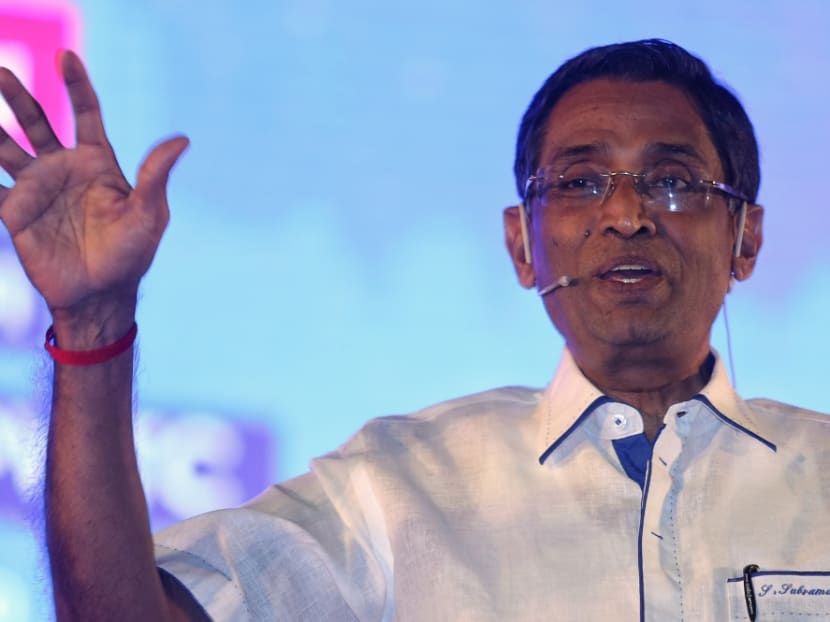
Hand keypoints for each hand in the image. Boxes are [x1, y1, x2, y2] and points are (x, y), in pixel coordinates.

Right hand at [0, 51, 186, 335]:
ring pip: (6, 146)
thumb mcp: (148, 213)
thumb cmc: (131, 254)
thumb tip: (182, 139)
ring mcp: (37, 188)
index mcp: (98, 163)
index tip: (66, 56)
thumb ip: (156, 175)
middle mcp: (64, 168)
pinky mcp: (15, 211)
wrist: (100, 294)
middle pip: (37, 122)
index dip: (77, 85)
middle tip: (2, 71)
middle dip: (18, 97)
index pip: (86, 114)